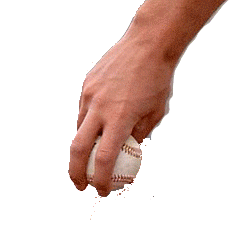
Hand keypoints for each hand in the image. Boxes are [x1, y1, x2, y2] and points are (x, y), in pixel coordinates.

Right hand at [68, 28, 175, 194]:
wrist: (147, 42)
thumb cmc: (158, 79)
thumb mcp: (156, 112)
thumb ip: (140, 133)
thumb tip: (129, 149)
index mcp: (120, 118)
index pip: (105, 159)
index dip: (102, 180)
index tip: (103, 191)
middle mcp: (100, 108)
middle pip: (78, 149)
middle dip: (76, 172)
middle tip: (81, 185)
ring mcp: (90, 94)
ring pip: (79, 128)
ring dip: (84, 146)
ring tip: (94, 154)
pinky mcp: (86, 84)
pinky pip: (83, 110)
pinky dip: (88, 123)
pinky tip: (98, 125)